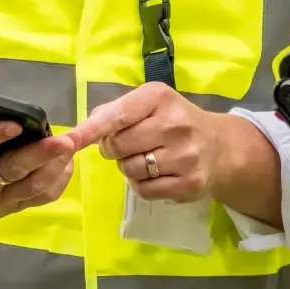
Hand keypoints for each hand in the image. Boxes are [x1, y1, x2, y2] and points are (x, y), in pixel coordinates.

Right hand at [0, 102, 75, 232]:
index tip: (15, 122)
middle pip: (13, 170)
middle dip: (40, 155)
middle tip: (64, 141)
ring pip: (33, 187)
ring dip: (56, 166)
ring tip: (72, 145)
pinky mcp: (12, 206)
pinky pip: (41, 197)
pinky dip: (59, 180)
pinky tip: (68, 160)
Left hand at [65, 83, 224, 202]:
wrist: (219, 146)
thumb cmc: (175, 121)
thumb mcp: (150, 104)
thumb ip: (115, 111)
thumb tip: (83, 130)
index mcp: (160, 98)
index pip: (117, 115)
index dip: (90, 129)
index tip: (69, 140)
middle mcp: (175, 125)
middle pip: (118, 146)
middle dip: (115, 148)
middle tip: (130, 144)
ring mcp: (184, 156)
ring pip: (130, 170)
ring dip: (130, 167)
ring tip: (148, 158)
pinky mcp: (189, 183)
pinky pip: (144, 190)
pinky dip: (143, 184)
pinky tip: (158, 173)